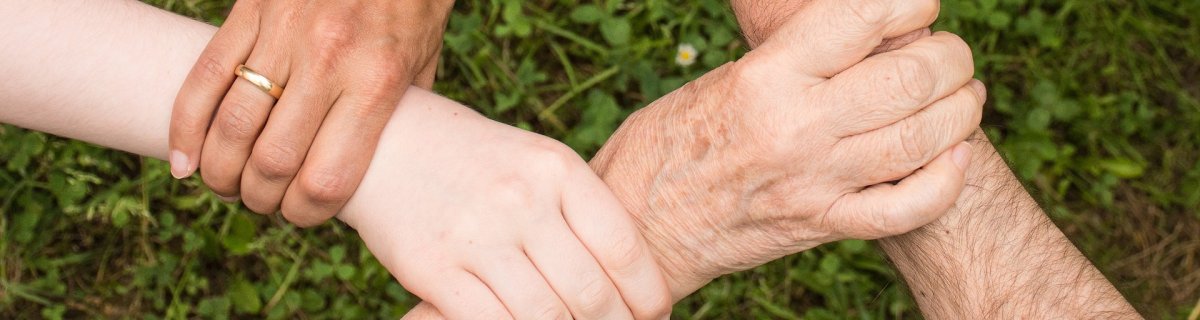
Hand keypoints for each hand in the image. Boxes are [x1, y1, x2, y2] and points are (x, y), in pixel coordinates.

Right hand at [169, 0, 451, 225]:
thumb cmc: (411, 6)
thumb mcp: (422, 65)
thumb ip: (398, 116)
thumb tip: (376, 171)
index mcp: (377, 83)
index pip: (327, 178)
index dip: (306, 213)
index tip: (301, 215)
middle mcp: (328, 62)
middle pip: (273, 161)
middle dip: (260, 198)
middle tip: (261, 202)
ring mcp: (284, 35)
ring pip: (232, 126)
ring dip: (220, 172)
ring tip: (225, 184)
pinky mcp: (250, 11)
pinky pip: (204, 78)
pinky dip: (185, 127)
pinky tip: (183, 160)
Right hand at [338, 90, 671, 318]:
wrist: (386, 144)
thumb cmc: (478, 163)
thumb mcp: (537, 164)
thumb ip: (581, 211)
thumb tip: (636, 280)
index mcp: (556, 169)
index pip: (624, 249)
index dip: (649, 296)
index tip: (654, 316)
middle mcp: (520, 200)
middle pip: (590, 293)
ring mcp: (475, 235)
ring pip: (545, 317)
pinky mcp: (432, 268)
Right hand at [591, 0, 984, 296]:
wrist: (641, 224)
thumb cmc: (672, 141)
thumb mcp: (725, 79)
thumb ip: (795, 58)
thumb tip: (861, 33)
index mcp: (766, 76)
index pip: (864, 17)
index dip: (911, 2)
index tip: (918, 6)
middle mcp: (796, 127)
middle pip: (911, 78)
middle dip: (950, 58)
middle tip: (949, 56)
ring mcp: (815, 182)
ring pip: (924, 138)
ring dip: (961, 110)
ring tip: (962, 96)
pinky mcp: (822, 226)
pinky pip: (908, 207)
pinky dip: (945, 179)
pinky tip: (952, 155)